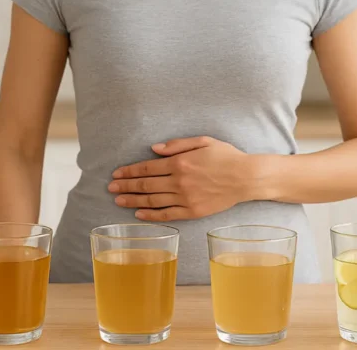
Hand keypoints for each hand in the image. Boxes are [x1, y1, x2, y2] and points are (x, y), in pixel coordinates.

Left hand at [107, 136, 258, 221]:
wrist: (246, 177)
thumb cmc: (226, 156)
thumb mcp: (203, 141)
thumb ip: (176, 145)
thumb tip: (153, 149)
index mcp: (180, 163)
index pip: (147, 168)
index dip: (129, 171)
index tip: (116, 173)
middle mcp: (179, 182)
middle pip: (145, 185)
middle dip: (125, 186)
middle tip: (110, 188)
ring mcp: (185, 199)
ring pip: (152, 201)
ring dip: (133, 201)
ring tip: (118, 200)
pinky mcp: (193, 211)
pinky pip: (167, 215)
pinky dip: (151, 215)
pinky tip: (138, 214)